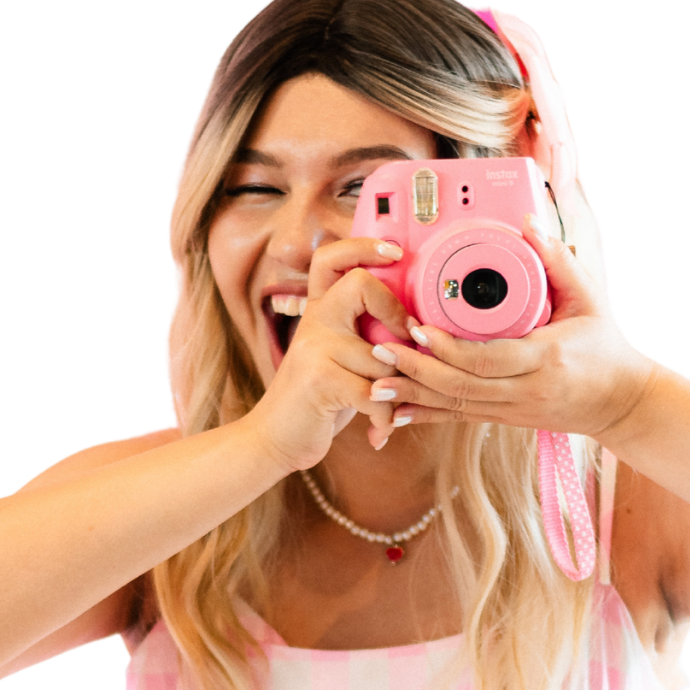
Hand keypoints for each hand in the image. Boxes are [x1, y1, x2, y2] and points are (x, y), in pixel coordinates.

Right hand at [243, 235, 416, 474]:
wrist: (274, 440)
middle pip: (361, 285)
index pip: (333, 259)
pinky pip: (377, 393)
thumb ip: (363, 335)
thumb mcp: (338, 359)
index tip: (396, 254)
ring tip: (389, 413)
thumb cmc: (318, 401)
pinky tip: (378, 434)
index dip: (366, 249)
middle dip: (396, 314)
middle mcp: (314, 322)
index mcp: (318, 312)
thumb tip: (415, 324)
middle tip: (408, 339)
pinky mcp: (321, 380)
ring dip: (397, 391)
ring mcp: (315, 349)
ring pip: (384, 356)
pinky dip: (385, 419)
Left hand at [363, 215, 654, 442]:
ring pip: (454, 406)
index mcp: (544, 359)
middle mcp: (524, 391)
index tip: (418, 327)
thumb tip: (528, 222)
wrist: (621, 402)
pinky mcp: (505, 417)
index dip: (447, 348)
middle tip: (380, 348)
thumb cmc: (608, 347)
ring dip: (412, 395)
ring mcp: (513, 410)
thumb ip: (558, 260)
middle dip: (416, 369)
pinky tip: (395, 413)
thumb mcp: (591, 299)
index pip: (486, 359)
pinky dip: (426, 414)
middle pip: (460, 386)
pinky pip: (459, 417)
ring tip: (374, 383)